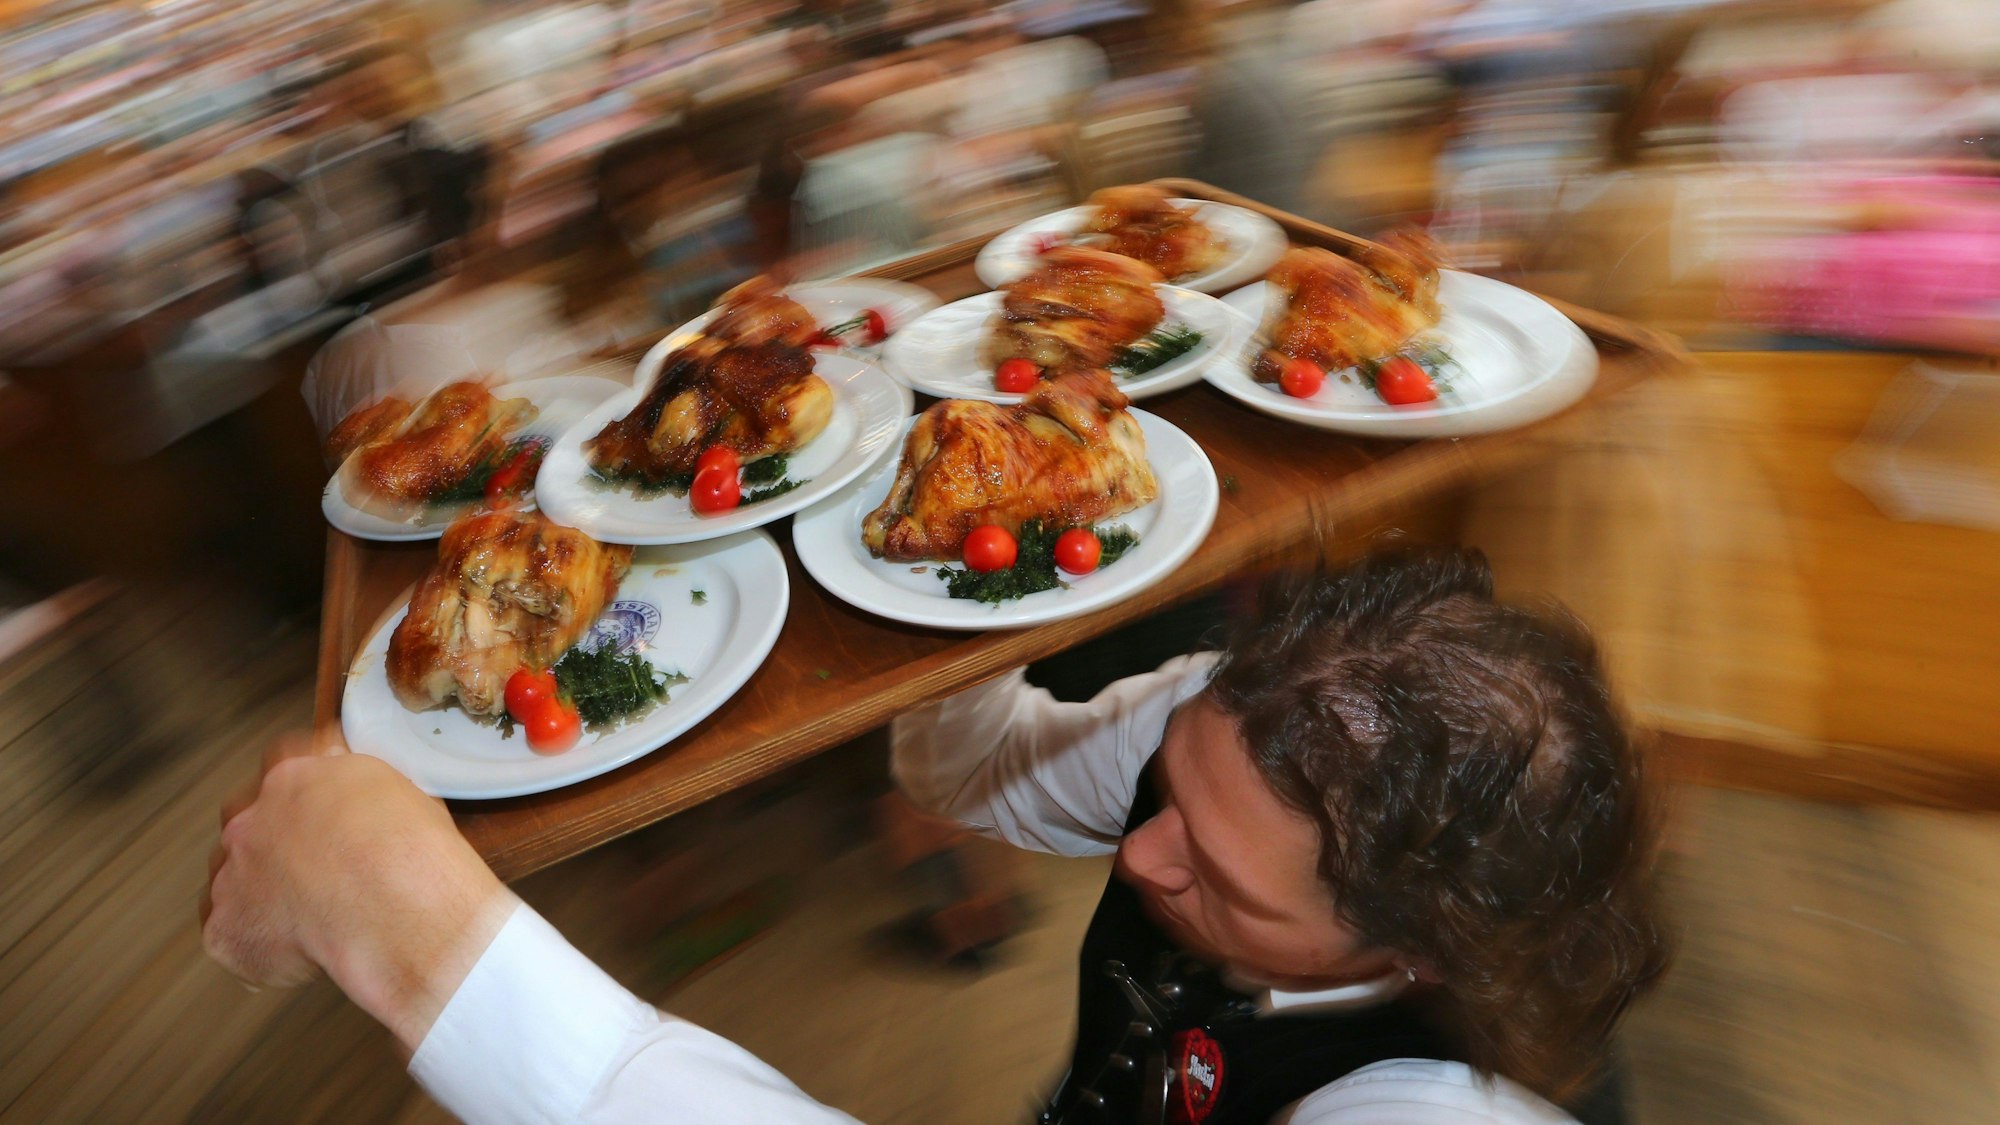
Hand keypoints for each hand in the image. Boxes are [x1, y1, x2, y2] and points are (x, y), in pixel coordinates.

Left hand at [201, 733, 517, 1050]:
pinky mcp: (226, 930)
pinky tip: (301, 950)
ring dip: (262, 895)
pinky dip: (260, 946)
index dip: (303, 796)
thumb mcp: (400, 792)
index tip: (318, 811)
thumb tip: (362, 801)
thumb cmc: (411, 855)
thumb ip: (359, 790)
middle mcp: (251, 821)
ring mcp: (232, 875)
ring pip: (234, 882)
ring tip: (313, 917)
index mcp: (293, 778)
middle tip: (315, 872)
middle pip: (247, 826)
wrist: (396, 912)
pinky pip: (233, 937)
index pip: (281, 768)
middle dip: (273, 846)